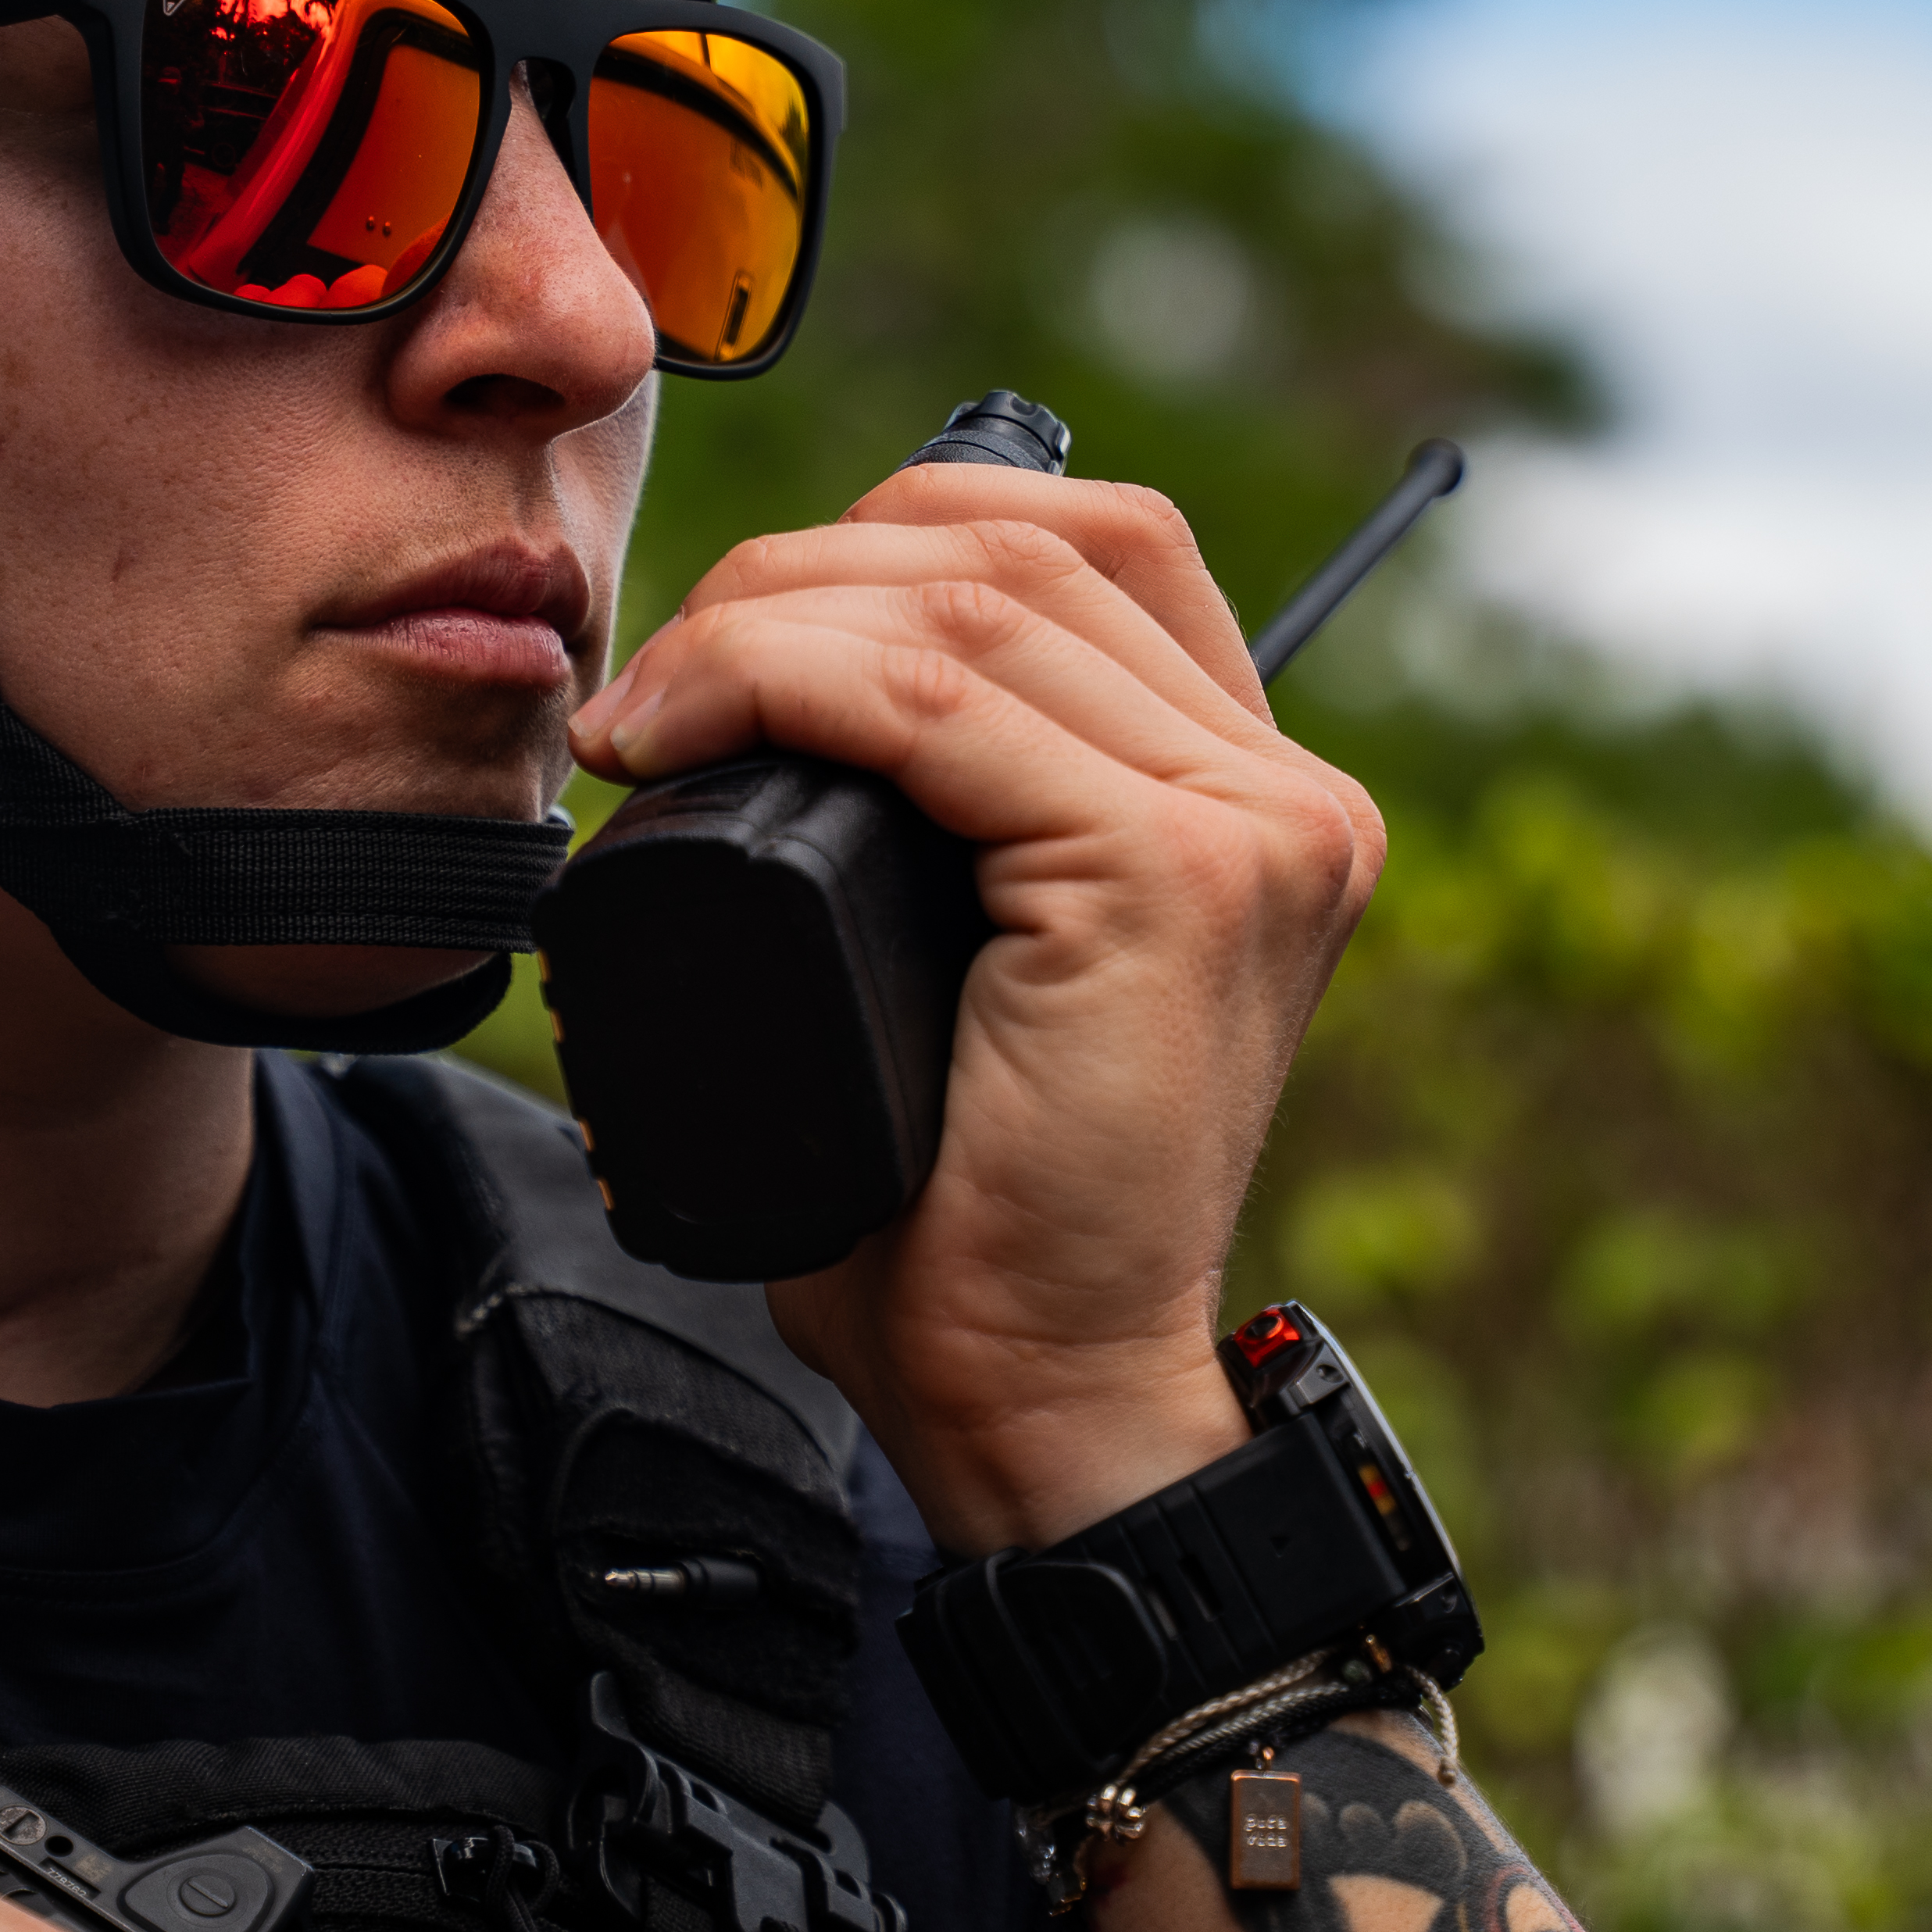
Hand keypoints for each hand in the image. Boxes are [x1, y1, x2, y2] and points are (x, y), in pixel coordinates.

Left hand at [570, 467, 1383, 1550]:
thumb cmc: (968, 1215)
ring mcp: (1247, 829)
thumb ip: (953, 827)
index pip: (1092, 548)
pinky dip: (779, 683)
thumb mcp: (978, 967)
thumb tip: (765, 681)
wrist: (1039, 1399)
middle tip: (657, 684)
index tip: (749, 630)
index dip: (901, 532)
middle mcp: (1285, 795)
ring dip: (764, 621)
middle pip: (1022, 551)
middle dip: (805, 572)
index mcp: (1259, 797)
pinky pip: (932, 706)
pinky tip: (679, 732)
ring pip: (968, 607)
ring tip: (646, 714)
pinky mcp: (1172, 879)